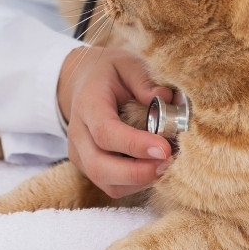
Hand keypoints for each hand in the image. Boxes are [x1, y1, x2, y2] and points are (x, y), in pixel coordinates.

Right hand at [57, 46, 172, 197]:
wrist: (82, 80)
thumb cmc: (109, 73)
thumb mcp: (126, 64)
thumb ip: (144, 80)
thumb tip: (166, 98)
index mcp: (87, 104)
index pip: (105, 132)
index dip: (134, 144)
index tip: (164, 148)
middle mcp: (78, 133)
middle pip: (99, 166)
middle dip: (138, 173)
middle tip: (169, 163)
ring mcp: (80, 153)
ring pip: (106, 182)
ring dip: (139, 181)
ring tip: (166, 166)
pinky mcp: (88, 166)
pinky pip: (111, 186)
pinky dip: (136, 184)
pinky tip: (154, 168)